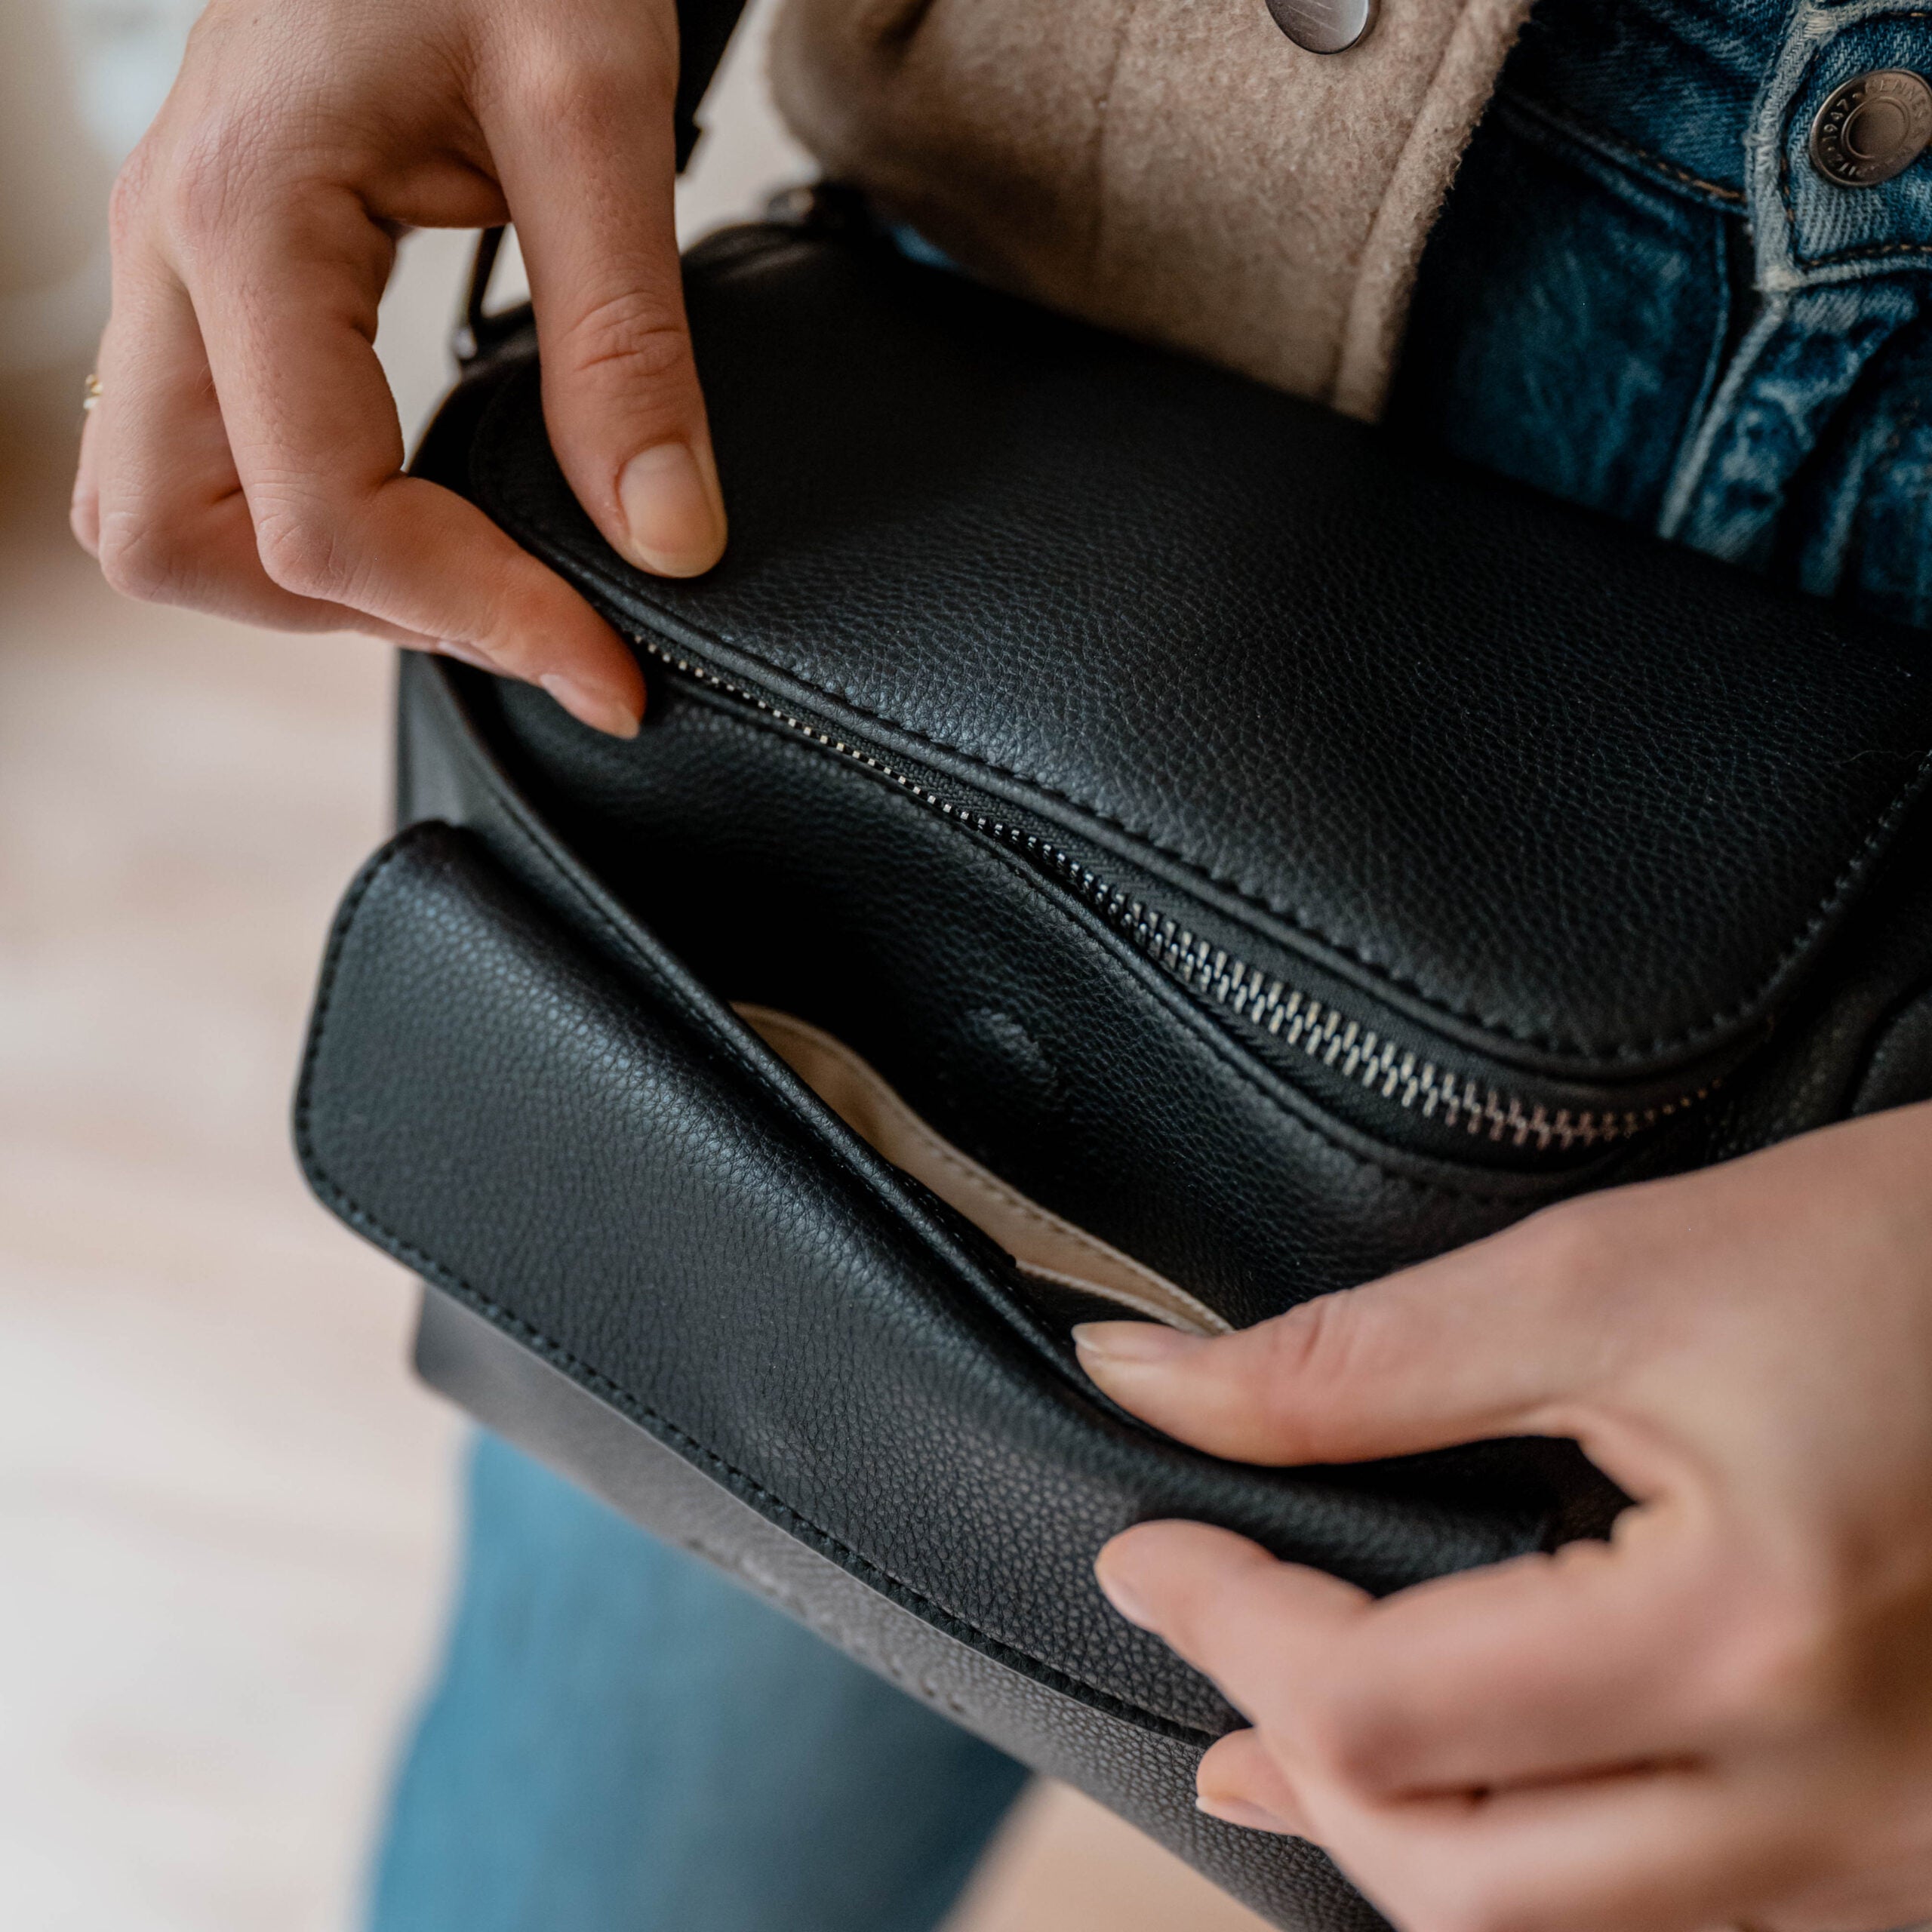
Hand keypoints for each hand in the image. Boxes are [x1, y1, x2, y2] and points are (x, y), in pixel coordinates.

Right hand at [72, 0, 730, 735]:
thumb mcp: (594, 108)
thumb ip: (624, 340)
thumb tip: (664, 540)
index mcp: (247, 217)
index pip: (324, 519)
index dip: (479, 621)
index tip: (610, 674)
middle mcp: (169, 251)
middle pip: (175, 542)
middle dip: (357, 610)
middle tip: (524, 613)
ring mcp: (168, 262)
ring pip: (159, 513)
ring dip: (306, 581)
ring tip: (470, 575)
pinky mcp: (203, 269)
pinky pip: (193, 451)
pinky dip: (292, 519)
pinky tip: (411, 507)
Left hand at [1077, 1102, 1931, 1931]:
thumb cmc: (1916, 1260)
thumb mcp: (1618, 1275)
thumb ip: (1364, 1360)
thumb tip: (1154, 1385)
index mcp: (1755, 1644)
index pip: (1386, 1711)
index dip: (1224, 1621)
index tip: (1146, 1550)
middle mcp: (1842, 1805)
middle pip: (1465, 1882)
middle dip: (1297, 1753)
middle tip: (1204, 1629)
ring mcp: (1895, 1857)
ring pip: (1569, 1928)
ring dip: (1401, 1828)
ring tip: (1284, 1735)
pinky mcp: (1913, 1849)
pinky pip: (1684, 1913)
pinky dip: (1539, 1853)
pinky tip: (1479, 1779)